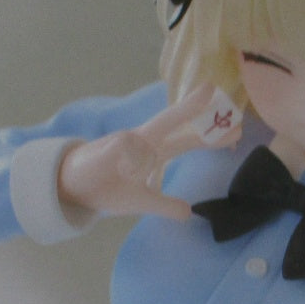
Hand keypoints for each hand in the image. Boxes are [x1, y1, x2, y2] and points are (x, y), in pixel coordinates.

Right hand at [56, 85, 239, 220]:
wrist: (70, 189)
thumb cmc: (106, 188)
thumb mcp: (141, 201)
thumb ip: (165, 204)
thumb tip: (188, 212)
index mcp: (152, 152)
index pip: (186, 139)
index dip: (209, 135)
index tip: (234, 129)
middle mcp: (141, 141)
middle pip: (172, 121)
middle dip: (194, 108)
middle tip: (217, 91)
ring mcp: (123, 142)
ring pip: (151, 131)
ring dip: (167, 129)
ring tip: (174, 124)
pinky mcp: (106, 148)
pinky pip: (126, 150)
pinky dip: (130, 161)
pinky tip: (123, 168)